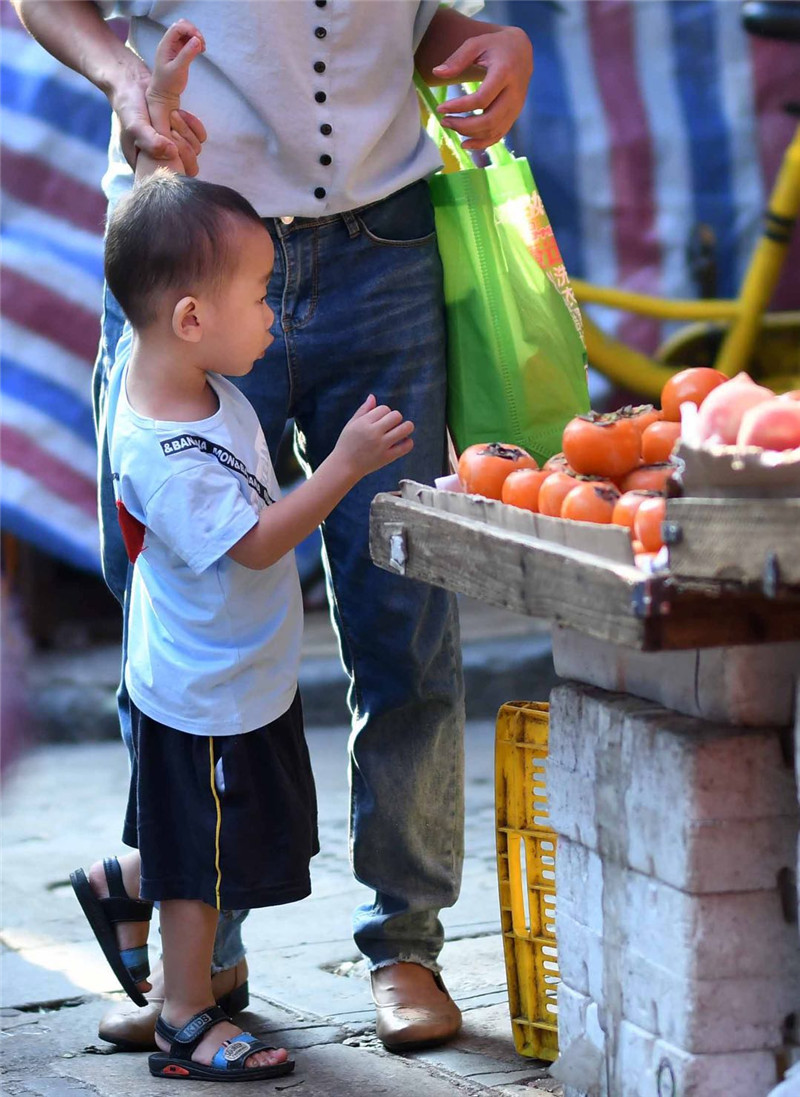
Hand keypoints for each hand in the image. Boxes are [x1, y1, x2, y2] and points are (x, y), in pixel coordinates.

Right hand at [110, 23, 206, 173]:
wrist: (131, 84)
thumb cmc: (129, 108)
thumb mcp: (136, 126)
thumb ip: (151, 142)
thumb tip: (173, 153)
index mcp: (148, 168)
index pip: (173, 179)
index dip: (176, 161)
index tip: (168, 139)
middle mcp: (163, 162)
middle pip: (189, 167)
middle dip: (183, 142)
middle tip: (171, 121)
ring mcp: (174, 149)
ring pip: (195, 151)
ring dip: (186, 130)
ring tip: (173, 113)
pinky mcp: (183, 135)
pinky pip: (200, 138)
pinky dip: (194, 124)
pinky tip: (180, 112)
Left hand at [148, 19, 204, 102]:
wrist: (164, 95)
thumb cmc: (169, 84)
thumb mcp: (178, 69)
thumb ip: (187, 54)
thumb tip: (197, 40)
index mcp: (165, 45)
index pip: (177, 27)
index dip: (190, 29)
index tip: (200, 40)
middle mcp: (169, 43)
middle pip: (182, 26)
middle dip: (193, 31)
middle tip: (202, 44)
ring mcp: (174, 47)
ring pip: (186, 33)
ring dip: (195, 37)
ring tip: (202, 48)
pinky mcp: (179, 52)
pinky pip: (188, 41)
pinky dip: (195, 42)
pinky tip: (201, 50)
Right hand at [334, 395, 414, 479]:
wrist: (344, 466)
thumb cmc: (347, 443)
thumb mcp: (351, 424)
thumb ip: (363, 410)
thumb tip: (373, 396)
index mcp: (364, 423)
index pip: (384, 409)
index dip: (385, 412)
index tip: (381, 420)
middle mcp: (373, 433)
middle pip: (396, 416)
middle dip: (396, 418)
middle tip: (391, 425)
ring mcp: (381, 445)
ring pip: (404, 428)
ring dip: (407, 427)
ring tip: (403, 429)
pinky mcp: (387, 457)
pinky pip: (405, 447)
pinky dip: (408, 442)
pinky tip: (404, 441)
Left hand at [433, 26, 532, 150]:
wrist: (522, 52)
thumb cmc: (495, 46)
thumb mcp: (476, 44)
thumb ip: (457, 59)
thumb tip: (436, 73)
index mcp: (505, 73)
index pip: (482, 99)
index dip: (459, 107)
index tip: (440, 108)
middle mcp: (514, 93)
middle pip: (489, 120)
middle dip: (464, 125)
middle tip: (444, 121)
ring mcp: (516, 107)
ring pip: (494, 130)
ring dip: (470, 134)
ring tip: (450, 126)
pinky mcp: (514, 115)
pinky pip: (499, 135)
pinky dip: (482, 143)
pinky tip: (465, 144)